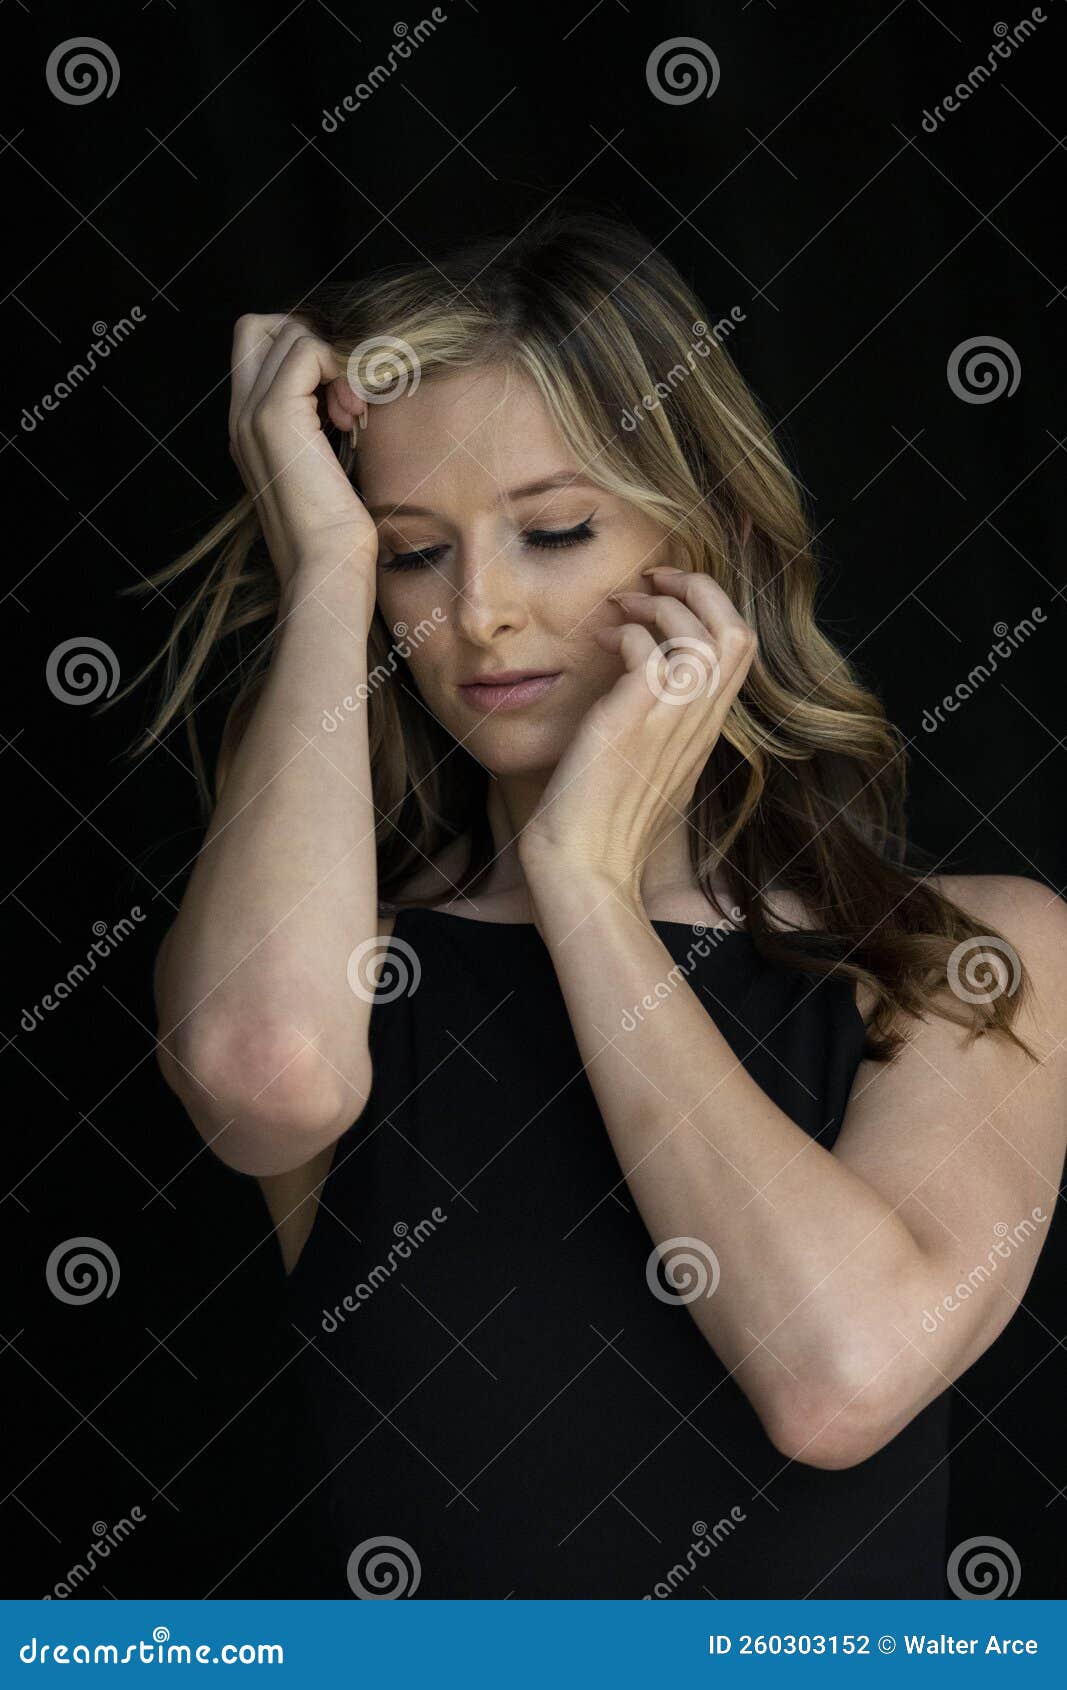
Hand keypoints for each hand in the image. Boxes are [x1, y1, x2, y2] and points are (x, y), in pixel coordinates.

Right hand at [228, 313, 378, 590]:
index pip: (261, 346)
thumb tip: (350, 390)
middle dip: (315, 343)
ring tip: (351, 415)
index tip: (341, 396)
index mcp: (249, 428)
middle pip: (265, 327)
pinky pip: (308, 350)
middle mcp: (241, 415)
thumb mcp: (328, 468)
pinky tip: (352, 416)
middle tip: (344, 394)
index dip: (305, 351)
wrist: (325, 568)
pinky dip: (341, 368)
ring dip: (335, 362)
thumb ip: (323, 425)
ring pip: (290, 333)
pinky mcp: (275, 416)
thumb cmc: (337, 534)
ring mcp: (252, 413)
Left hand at [518, 565, 757, 900]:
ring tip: (623, 604)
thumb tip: (640, 680)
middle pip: (736, 631)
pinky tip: (601, 642)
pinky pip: (647, 650)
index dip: (712, 606)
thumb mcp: (650, 765)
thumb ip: (660, 723)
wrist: (585, 866)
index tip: (670, 594)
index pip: (739, 648)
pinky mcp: (634, 721)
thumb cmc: (606, 823)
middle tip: (653, 578)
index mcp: (706, 729)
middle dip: (698, 588)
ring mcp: (672, 722)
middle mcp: (699, 722)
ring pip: (701, 634)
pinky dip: (626, 632)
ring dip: (660, 603)